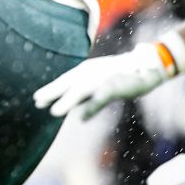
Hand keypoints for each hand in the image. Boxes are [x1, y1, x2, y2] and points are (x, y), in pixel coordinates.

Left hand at [33, 43, 171, 119]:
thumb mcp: (103, 86)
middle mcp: (92, 72)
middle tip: (36, 101)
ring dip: (67, 101)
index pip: (65, 80)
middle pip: (68, 83)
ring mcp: (103, 78)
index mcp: (87, 70)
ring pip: (81, 90)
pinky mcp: (116, 86)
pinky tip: (82, 118)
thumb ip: (90, 100)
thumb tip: (80, 114)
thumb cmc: (123, 75)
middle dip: (52, 92)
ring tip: (54, 112)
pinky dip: (91, 108)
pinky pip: (101, 98)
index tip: (36, 99)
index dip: (51, 90)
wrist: (148, 66)